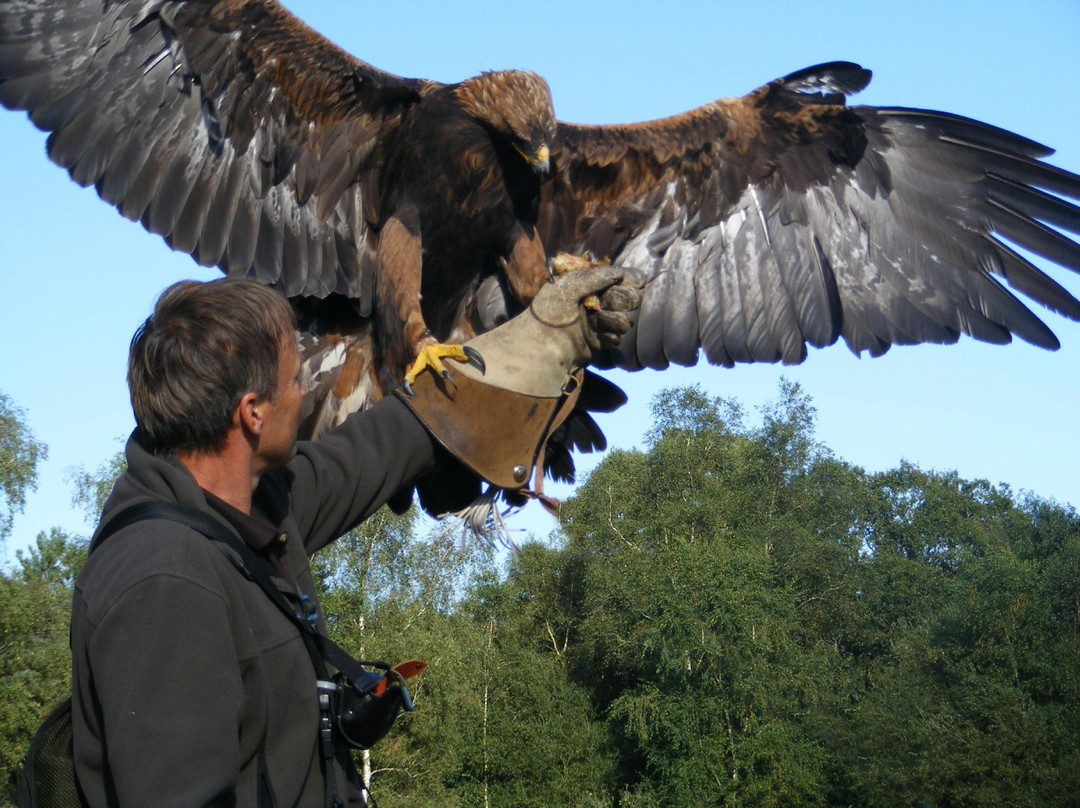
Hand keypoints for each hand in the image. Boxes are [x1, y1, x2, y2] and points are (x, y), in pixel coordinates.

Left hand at [457, 267, 643, 396]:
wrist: (540, 346)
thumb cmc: (549, 311)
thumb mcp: (569, 285)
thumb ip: (597, 277)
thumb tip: (626, 275)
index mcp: (590, 284)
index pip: (622, 278)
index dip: (628, 280)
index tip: (625, 282)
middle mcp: (597, 301)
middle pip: (630, 298)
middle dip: (620, 300)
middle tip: (600, 305)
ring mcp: (599, 322)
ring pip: (625, 320)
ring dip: (613, 320)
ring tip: (594, 322)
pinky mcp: (598, 341)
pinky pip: (617, 337)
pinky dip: (609, 336)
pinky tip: (596, 336)